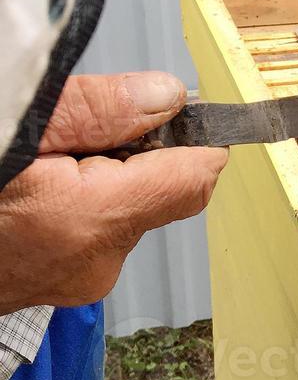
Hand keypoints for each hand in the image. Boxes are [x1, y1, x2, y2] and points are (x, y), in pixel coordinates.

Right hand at [0, 73, 227, 313]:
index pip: (195, 178)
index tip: (182, 108)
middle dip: (136, 149)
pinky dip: (79, 196)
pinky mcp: (59, 282)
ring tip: (39, 154)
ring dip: (103, 172)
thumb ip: (94, 111)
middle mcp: (95, 261)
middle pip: (163, 190)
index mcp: (88, 220)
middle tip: (72, 126)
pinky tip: (31, 180)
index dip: (198, 137)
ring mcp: (78, 279)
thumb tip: (168, 97)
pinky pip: (95, 228)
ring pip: (128, 207)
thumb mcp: (11, 124)